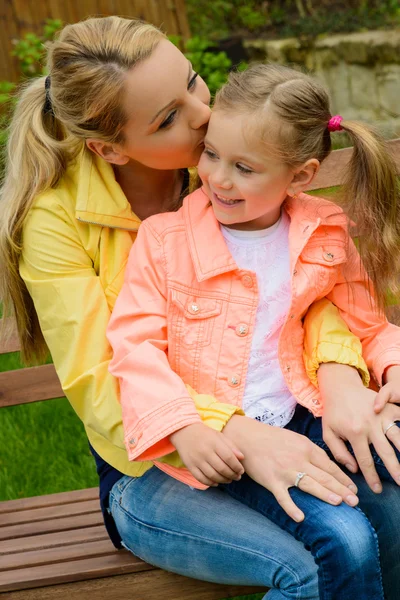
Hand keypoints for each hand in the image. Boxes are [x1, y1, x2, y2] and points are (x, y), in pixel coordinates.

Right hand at [170, 423, 244, 486]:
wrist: (184, 431)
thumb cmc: (205, 434)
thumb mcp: (218, 435)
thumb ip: (231, 446)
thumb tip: (242, 458)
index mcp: (214, 443)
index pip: (228, 457)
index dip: (237, 466)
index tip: (241, 470)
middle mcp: (205, 452)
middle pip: (221, 468)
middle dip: (232, 475)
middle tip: (237, 477)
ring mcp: (196, 460)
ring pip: (212, 475)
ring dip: (223, 480)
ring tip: (229, 480)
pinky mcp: (190, 466)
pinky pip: (201, 479)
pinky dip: (210, 483)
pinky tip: (217, 482)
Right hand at [223, 415, 357, 522]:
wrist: (247, 437)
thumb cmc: (271, 438)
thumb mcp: (295, 439)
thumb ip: (310, 451)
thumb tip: (326, 465)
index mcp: (305, 447)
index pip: (329, 465)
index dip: (343, 478)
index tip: (354, 489)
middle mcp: (298, 459)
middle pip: (324, 476)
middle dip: (341, 489)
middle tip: (355, 501)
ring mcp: (285, 471)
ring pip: (309, 484)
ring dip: (325, 494)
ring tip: (339, 503)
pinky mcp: (271, 480)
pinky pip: (283, 497)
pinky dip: (291, 508)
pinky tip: (300, 518)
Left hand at [318, 363, 399, 491]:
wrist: (341, 387)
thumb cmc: (333, 412)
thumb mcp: (328, 433)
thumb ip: (338, 453)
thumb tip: (354, 469)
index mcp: (354, 433)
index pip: (365, 460)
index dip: (372, 477)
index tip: (377, 489)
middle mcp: (370, 425)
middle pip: (386, 453)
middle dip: (395, 471)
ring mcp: (382, 416)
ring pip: (399, 438)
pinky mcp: (390, 408)